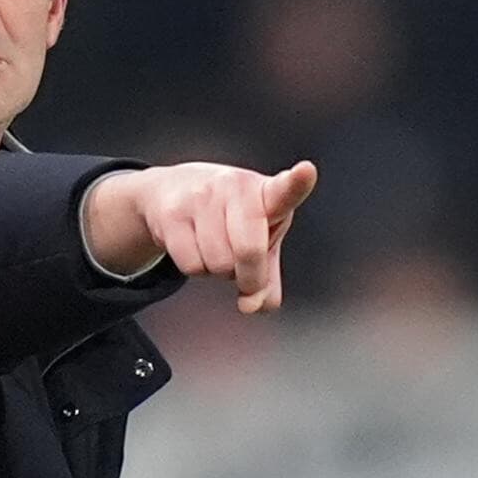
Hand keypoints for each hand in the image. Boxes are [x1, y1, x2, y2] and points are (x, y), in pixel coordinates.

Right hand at [84, 160, 317, 312]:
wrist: (171, 189)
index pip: (284, 189)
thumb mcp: (259, 238)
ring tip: (216, 249)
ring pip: (218, 264)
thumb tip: (254, 305)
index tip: (306, 171)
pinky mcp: (172, 213)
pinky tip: (196, 248)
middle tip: (245, 277)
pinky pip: (192, 265)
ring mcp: (200, 197)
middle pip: (248, 252)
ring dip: (219, 270)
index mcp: (266, 192)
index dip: (297, 182)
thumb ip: (268, 279)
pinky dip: (197, 268)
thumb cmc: (229, 216)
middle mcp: (234, 187)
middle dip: (249, 278)